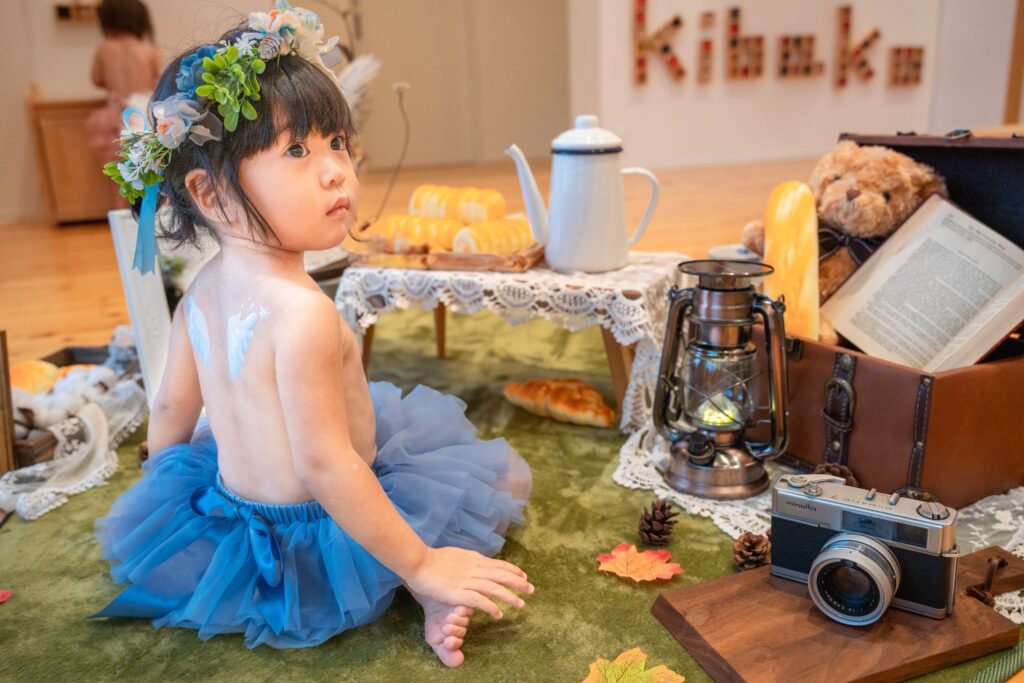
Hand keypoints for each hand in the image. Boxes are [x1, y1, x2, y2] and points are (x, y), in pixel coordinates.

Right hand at [406, 547, 534, 618]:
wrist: (417, 561)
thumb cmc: (431, 559)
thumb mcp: (455, 554)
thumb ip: (468, 559)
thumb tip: (477, 560)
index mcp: (473, 559)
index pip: (498, 564)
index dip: (513, 570)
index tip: (524, 576)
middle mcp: (473, 568)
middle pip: (501, 575)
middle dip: (518, 582)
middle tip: (531, 590)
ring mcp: (466, 580)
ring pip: (494, 588)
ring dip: (509, 596)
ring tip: (521, 604)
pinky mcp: (458, 593)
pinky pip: (479, 600)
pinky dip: (491, 607)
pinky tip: (499, 614)